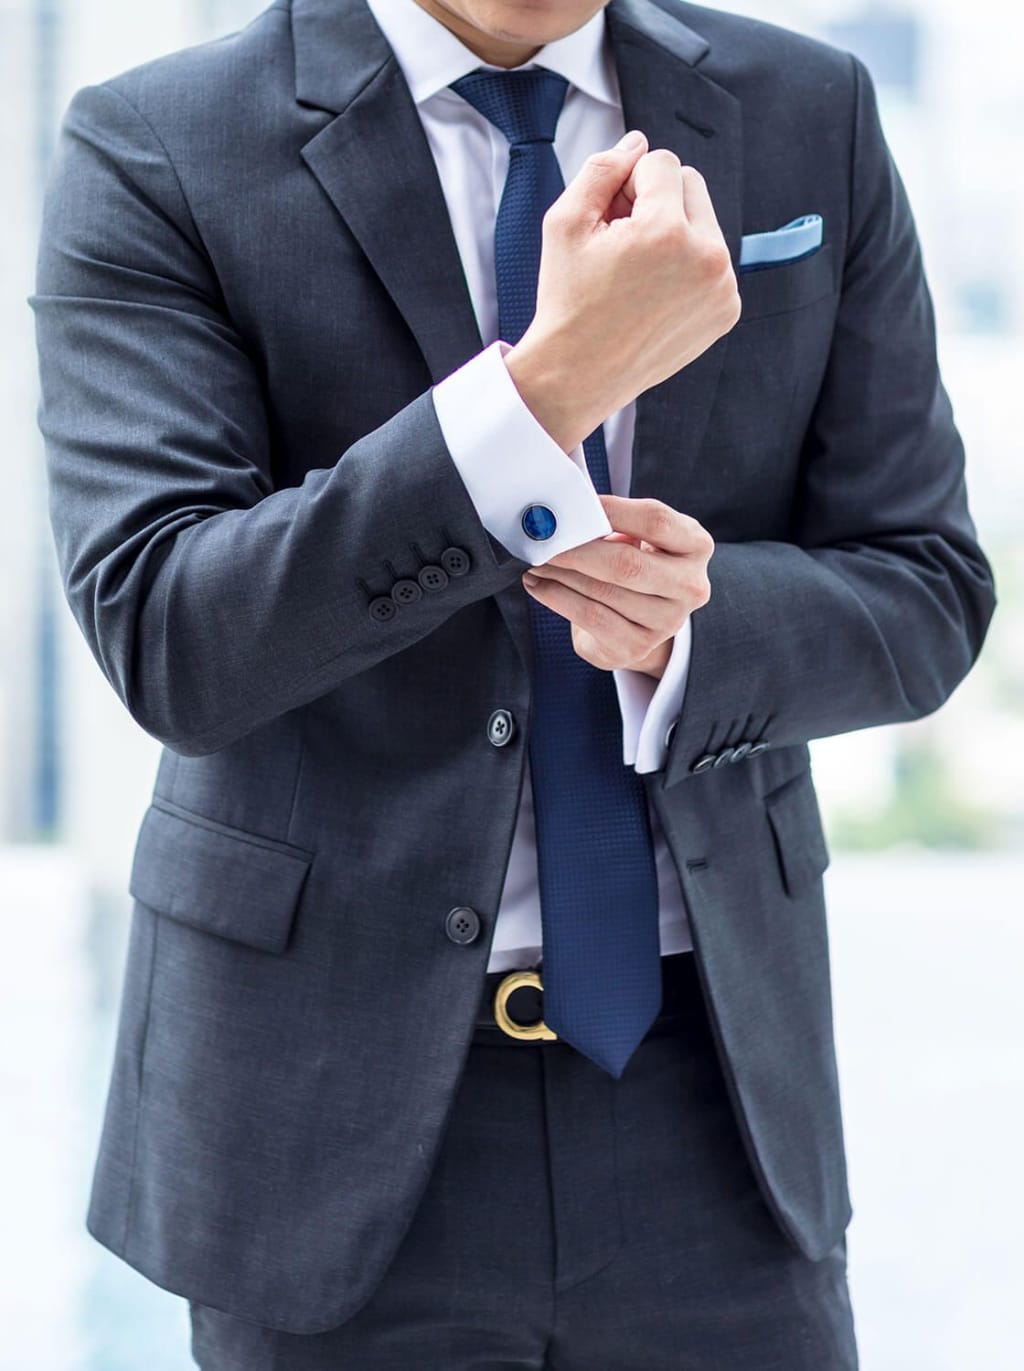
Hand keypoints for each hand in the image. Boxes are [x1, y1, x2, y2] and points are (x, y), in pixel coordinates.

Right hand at [504, 131, 740, 452]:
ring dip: (674, 232)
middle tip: (623, 242)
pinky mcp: (727, 310)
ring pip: (705, 223)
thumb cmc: (568, 302)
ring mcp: (722, 288)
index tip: (610, 219)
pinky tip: (655, 294)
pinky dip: (688, 267)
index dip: (628, 183)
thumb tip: (637, 143)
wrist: (578, 375)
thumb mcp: (565, 223)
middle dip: (657, 201)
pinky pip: (713, 262)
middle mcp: (706, 258)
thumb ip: (601, 169)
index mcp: (667, 232)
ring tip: (638, 271)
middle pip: (691, 185)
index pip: (662, 162)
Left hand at [521, 495, 712, 675]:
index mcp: (696, 546)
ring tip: (536, 562)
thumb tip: (565, 512)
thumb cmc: (637, 563)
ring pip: (603, 592)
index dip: (612, 510)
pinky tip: (538, 587)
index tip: (574, 505)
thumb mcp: (639, 535)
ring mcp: (668, 621)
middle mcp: (690, 586)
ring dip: (560, 574)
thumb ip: (615, 519)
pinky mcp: (639, 646)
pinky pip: (591, 617)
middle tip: (544, 541)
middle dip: (577, 550)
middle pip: (628, 564)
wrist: (643, 620)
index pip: (655, 521)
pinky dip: (557, 598)